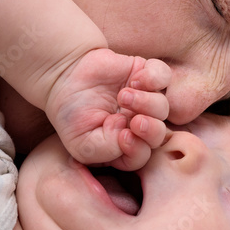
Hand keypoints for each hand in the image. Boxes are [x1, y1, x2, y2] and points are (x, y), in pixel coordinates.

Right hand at [46, 48, 170, 169]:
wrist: (64, 77)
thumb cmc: (72, 113)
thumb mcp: (81, 142)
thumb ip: (106, 150)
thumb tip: (127, 135)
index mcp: (125, 145)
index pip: (142, 155)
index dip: (138, 150)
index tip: (123, 136)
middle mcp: (138, 123)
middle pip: (158, 133)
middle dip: (151, 129)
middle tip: (135, 120)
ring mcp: (144, 98)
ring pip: (163, 107)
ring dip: (147, 102)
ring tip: (124, 95)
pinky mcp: (145, 74)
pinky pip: (164, 77)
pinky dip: (155, 78)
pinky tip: (136, 79)